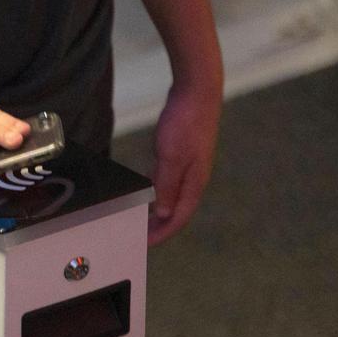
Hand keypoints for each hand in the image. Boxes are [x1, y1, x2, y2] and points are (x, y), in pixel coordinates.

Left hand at [148, 83, 221, 245]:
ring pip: (173, 194)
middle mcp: (195, 177)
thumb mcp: (171, 157)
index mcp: (195, 183)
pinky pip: (170, 179)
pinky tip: (147, 189)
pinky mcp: (184, 152)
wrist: (198, 91)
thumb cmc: (186, 122)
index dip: (161, 234)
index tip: (144, 245)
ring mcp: (191, 164)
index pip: (177, 218)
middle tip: (139, 235)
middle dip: (158, 226)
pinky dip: (158, 189)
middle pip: (176, 210)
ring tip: (141, 217)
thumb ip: (167, 186)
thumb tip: (163, 213)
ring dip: (158, 208)